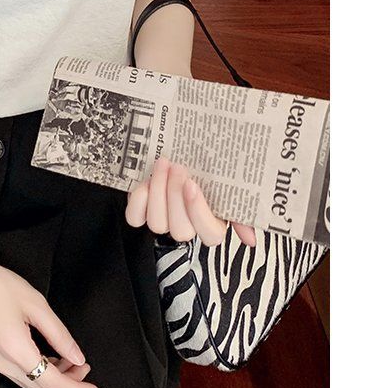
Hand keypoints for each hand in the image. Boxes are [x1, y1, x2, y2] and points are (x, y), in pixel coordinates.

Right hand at [0, 228, 100, 387]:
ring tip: (66, 356)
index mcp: (16, 351)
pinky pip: (17, 374)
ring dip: (51, 376)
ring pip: (29, 383)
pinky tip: (44, 351)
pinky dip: (35, 370)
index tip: (93, 387)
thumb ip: (59, 334)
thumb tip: (77, 356)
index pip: (54, 384)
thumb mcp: (35, 303)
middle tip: (82, 364)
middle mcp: (2, 363)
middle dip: (67, 382)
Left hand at [125, 156, 256, 246]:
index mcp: (213, 222)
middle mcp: (187, 225)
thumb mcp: (228, 183)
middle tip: (177, 167)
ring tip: (163, 164)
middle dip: (175, 196)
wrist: (178, 148)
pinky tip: (145, 181)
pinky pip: (135, 217)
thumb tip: (252, 240)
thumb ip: (243, 210)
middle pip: (180, 230)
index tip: (192, 185)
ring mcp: (162, 220)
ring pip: (157, 223)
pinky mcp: (141, 212)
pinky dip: (138, 200)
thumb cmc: (206, 166)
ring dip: (158, 192)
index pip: (210, 235)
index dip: (199, 213)